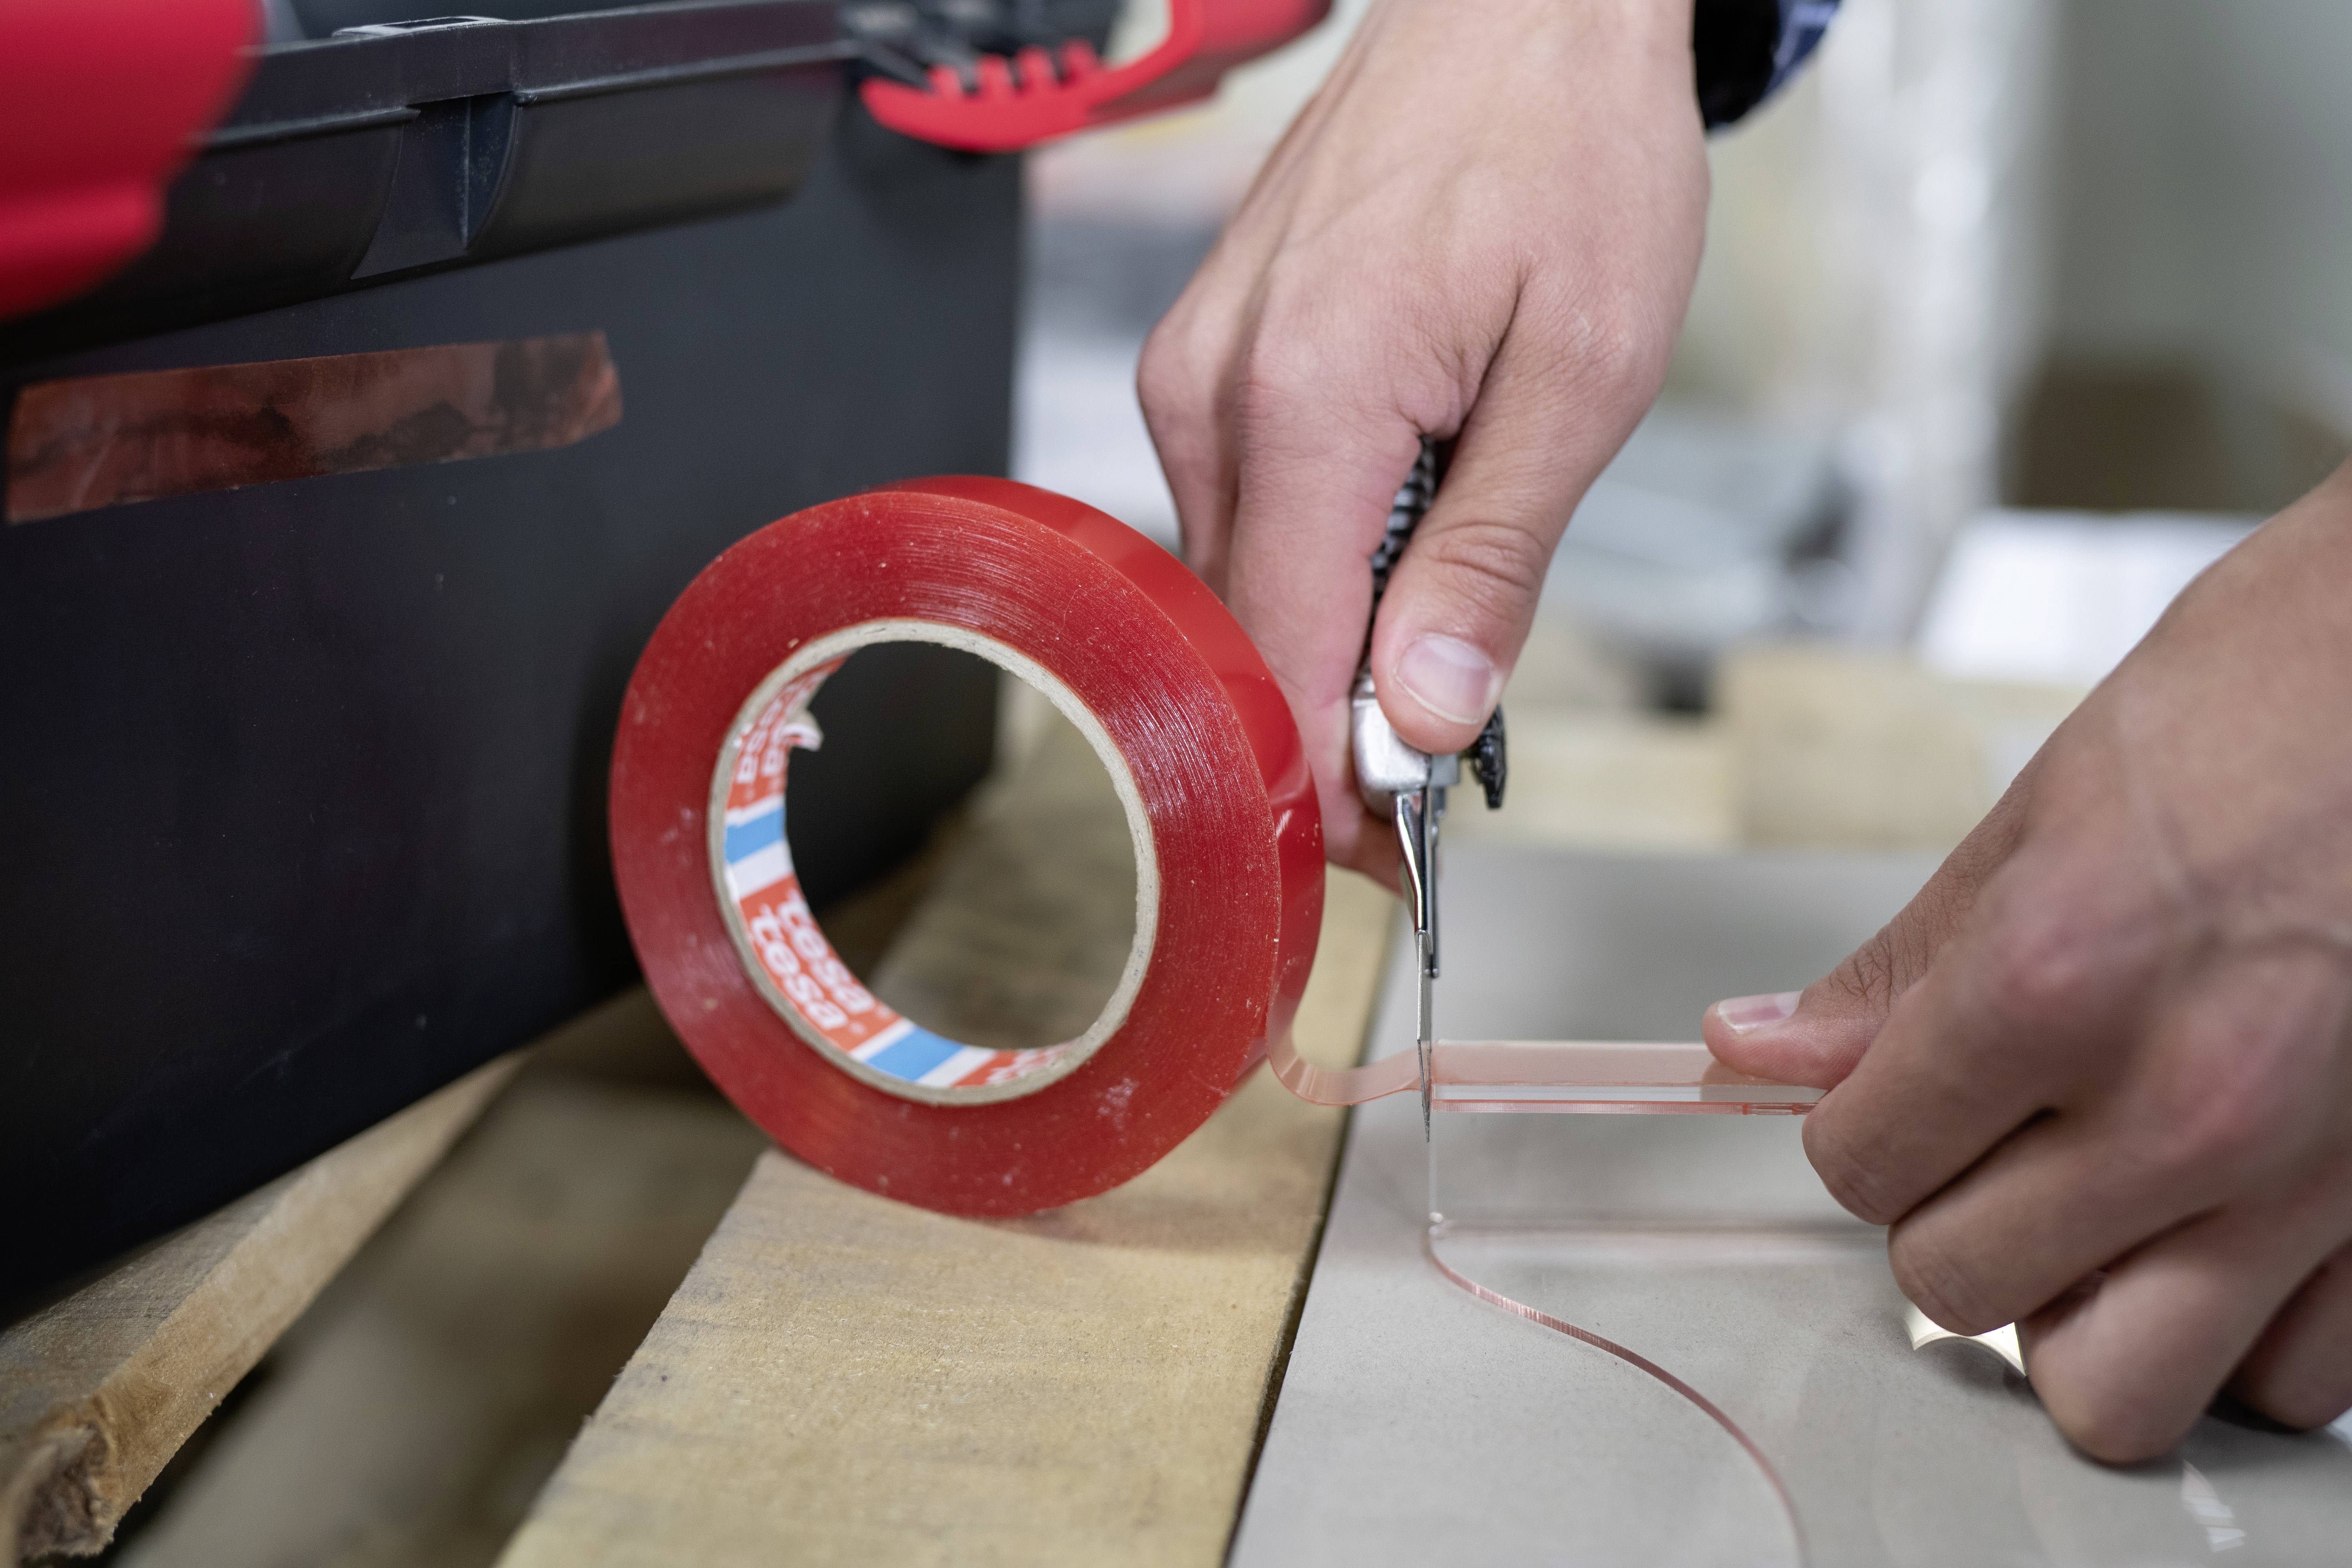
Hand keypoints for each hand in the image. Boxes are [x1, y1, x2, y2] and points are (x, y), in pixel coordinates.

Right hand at [1139, 0, 1705, 880]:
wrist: (1519, 4)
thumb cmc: (1568, 152)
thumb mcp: (1581, 375)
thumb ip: (1488, 561)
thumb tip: (1422, 722)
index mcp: (1305, 400)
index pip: (1278, 662)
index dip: (1333, 787)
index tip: (1403, 860)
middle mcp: (1212, 392)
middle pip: (1244, 636)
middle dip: (1335, 727)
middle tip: (1447, 768)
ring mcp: (1194, 371)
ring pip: (1237, 581)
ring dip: (1327, 639)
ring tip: (1440, 634)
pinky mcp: (1207, 359)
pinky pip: (1241, 510)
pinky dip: (1313, 560)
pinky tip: (1395, 541)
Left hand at [1705, 462, 2351, 1462]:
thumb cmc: (2273, 700)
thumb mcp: (2044, 809)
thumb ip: (1902, 969)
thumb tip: (1763, 1049)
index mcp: (2058, 981)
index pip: (1862, 1165)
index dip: (1856, 1133)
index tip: (1886, 1099)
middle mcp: (2186, 1106)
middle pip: (1959, 1290)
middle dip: (1951, 1221)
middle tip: (1992, 1143)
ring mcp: (2316, 1183)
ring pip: (2116, 1392)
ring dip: (2079, 1313)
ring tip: (2097, 1212)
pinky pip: (2287, 1384)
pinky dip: (2239, 1334)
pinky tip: (2224, 1231)